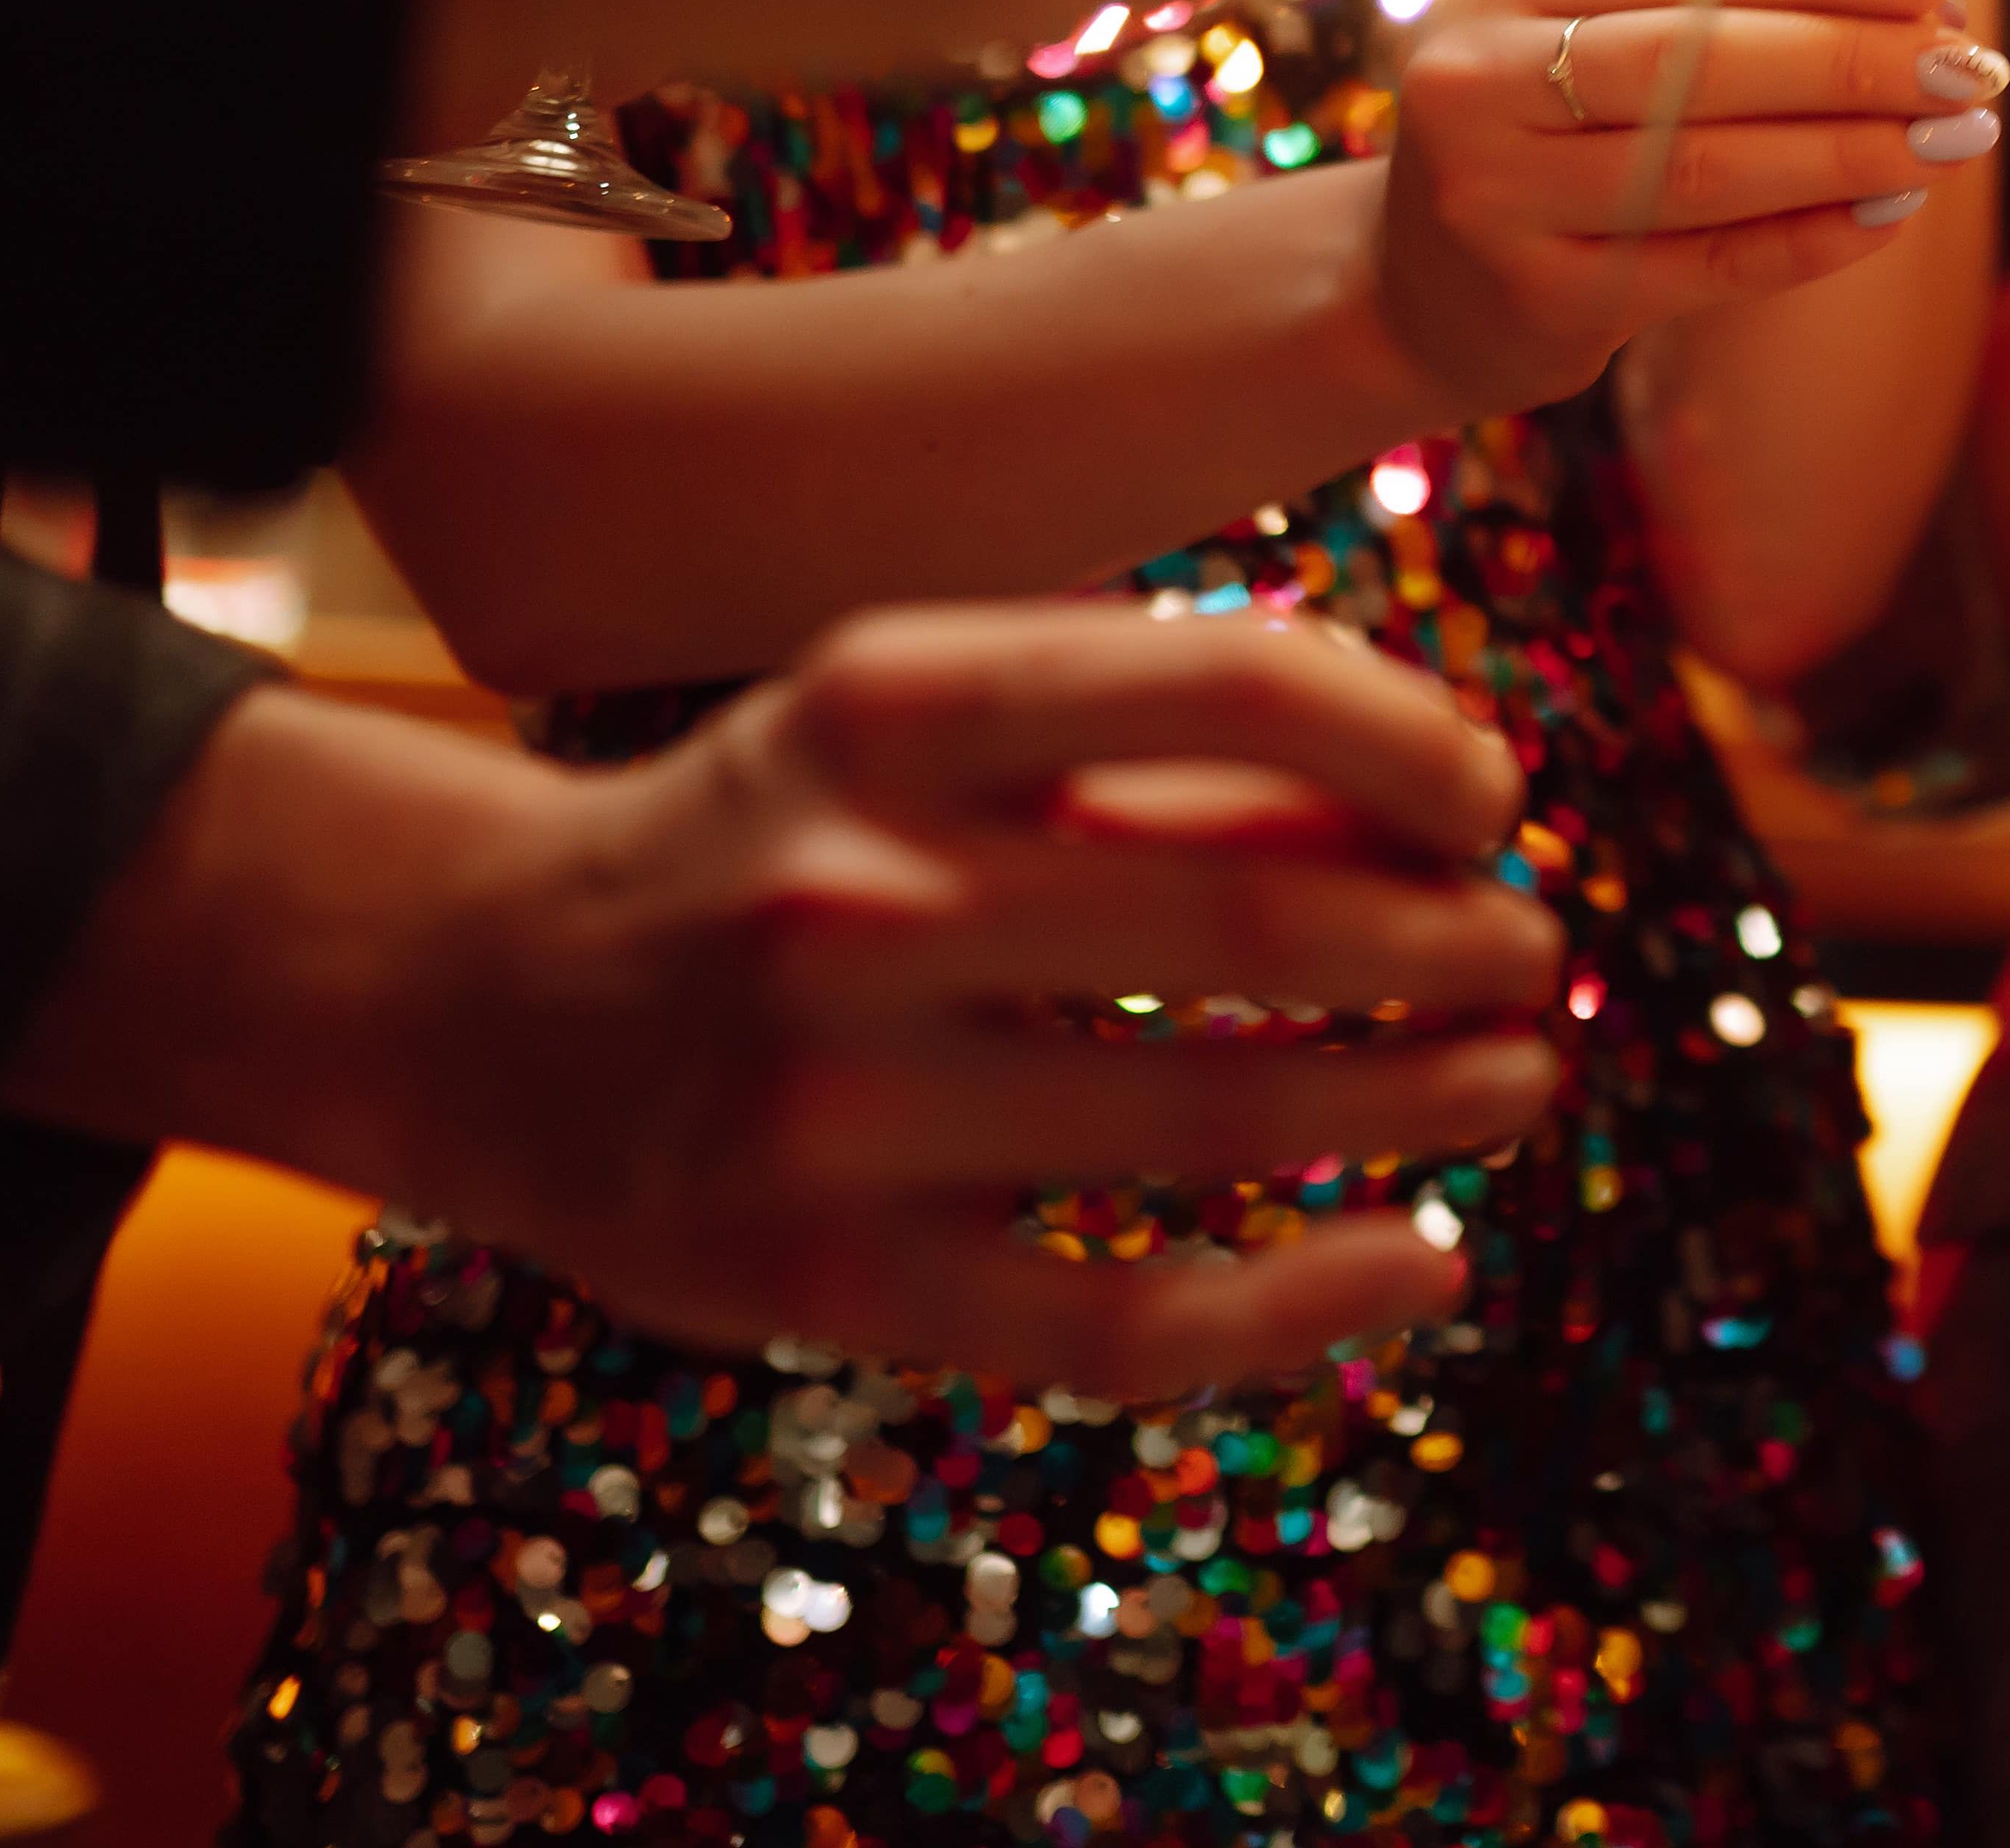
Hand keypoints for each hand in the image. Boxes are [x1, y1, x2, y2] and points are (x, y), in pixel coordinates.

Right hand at [28, 605, 1566, 1391]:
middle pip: (1253, 927)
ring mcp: (834, 1100)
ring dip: (1417, 1101)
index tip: (1488, 800)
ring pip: (1217, 1123)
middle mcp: (855, 890)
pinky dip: (1306, 1302)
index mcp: (890, 699)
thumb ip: (1145, 747)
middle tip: (1531, 952)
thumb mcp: (913, 720)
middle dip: (1445, 944)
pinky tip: (1421, 1259)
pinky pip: (1122, 1321)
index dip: (1408, 745)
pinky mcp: (825, 1278)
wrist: (479, 998)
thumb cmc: (775, 834)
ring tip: (1514, 1076)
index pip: (1232, 688)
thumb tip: (1436, 807)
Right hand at [1376, 0, 1994, 412]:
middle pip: (1700, 56)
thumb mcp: (1578, 32)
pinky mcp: (1540, 299)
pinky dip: (1812, 237)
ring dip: (1855, 149)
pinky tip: (1891, 212)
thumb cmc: (1542, 131)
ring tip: (1959, 134)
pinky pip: (1709, 263)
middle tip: (1974, 62)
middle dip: (1856, 56)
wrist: (1415, 290)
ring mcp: (1497, 196)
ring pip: (1708, 166)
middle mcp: (1475, 78)